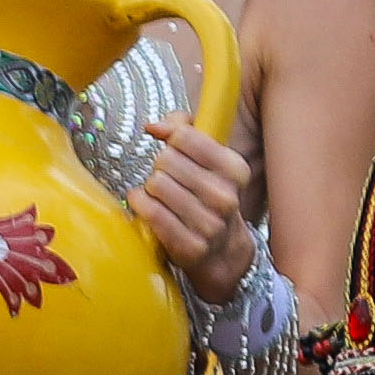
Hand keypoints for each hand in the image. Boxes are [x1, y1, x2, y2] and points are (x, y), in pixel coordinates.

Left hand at [134, 118, 257, 294]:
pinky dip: (140, 204)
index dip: (171, 139)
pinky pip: (150, 211)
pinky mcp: (190, 245)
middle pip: (166, 159)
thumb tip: (154, 126)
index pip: (185, 136)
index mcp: (234, 169)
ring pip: (155, 184)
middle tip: (168, 177)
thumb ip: (181, 128)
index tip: (174, 148)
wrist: (221, 247)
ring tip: (161, 195)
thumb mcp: (206, 156)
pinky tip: (147, 205)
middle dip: (160, 166)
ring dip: (150, 187)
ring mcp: (209, 223)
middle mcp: (226, 196)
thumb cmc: (206, 194)